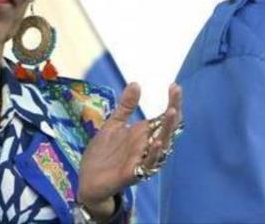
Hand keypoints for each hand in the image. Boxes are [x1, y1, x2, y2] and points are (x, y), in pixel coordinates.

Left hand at [77, 83, 182, 218]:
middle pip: (168, 128)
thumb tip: (136, 83)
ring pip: (163, 145)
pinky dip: (154, 153)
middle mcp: (147, 145)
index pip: (164, 117)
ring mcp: (142, 159)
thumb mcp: (113, 125)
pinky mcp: (134, 173)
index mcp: (144, 133)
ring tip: (172, 112)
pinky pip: (149, 164)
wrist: (88, 180)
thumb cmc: (103, 154)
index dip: (172, 102)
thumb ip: (126, 107)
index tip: (174, 86)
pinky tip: (157, 141)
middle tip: (176, 93)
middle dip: (174, 110)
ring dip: (168, 129)